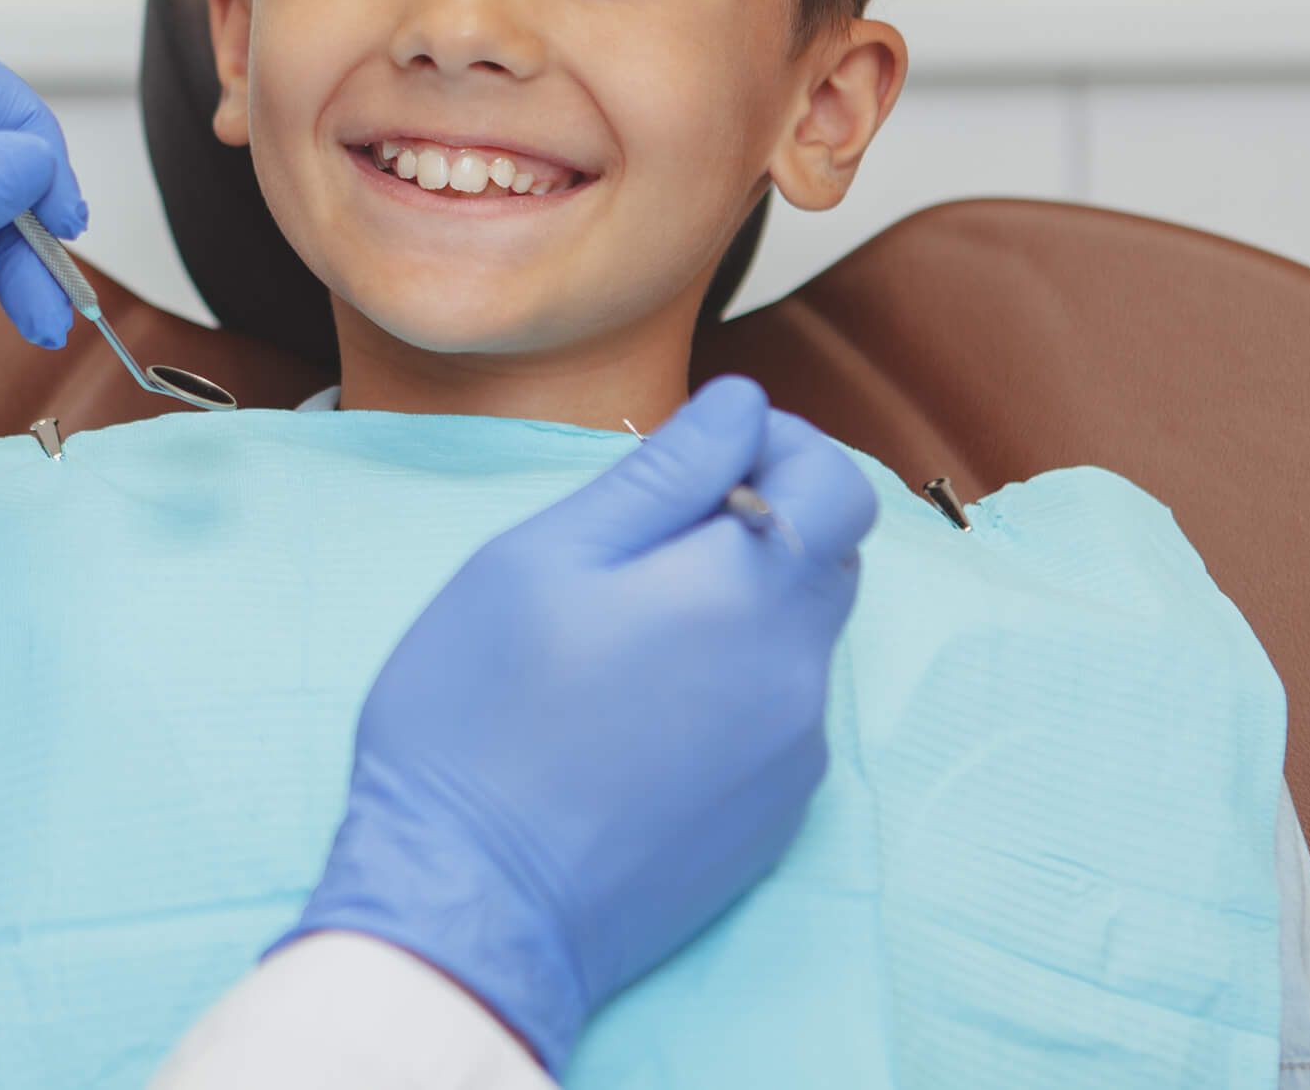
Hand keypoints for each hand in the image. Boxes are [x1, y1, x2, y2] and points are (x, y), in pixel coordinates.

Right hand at [285, 377, 877, 1073]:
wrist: (472, 903)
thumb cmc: (479, 716)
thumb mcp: (540, 559)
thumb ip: (660, 474)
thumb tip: (743, 406)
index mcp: (747, 593)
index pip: (837, 483)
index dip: (779, 446)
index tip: (698, 457)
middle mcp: (797, 675)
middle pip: (828, 557)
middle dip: (761, 519)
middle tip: (648, 534)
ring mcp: (792, 757)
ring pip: (798, 638)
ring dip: (740, 603)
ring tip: (625, 626)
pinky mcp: (771, 819)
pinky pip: (776, 715)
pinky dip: (728, 683)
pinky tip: (633, 708)